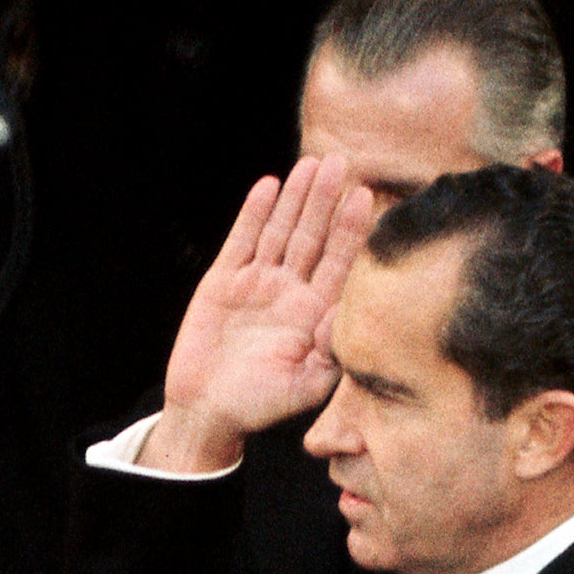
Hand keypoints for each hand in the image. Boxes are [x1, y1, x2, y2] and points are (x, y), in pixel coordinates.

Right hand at [150, 155, 373, 470]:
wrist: (207, 411)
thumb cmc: (260, 405)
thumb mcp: (308, 385)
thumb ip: (332, 349)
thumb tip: (348, 311)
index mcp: (314, 313)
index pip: (339, 261)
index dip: (352, 229)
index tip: (366, 195)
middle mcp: (289, 292)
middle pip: (312, 236)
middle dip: (326, 200)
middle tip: (341, 162)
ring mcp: (256, 284)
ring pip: (280, 231)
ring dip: (295, 198)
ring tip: (310, 164)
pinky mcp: (223, 282)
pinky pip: (242, 241)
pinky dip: (254, 214)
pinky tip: (268, 186)